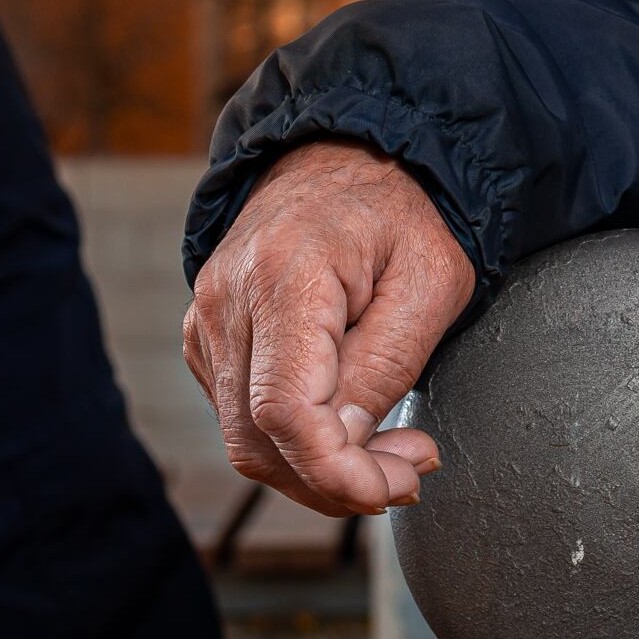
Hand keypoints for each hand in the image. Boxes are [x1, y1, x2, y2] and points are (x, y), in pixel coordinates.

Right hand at [182, 141, 475, 515]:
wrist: (350, 151)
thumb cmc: (402, 210)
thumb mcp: (431, 282)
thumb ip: (387, 367)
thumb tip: (346, 446)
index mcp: (282, 276)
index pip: (285, 415)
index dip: (338, 473)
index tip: (397, 487)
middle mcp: (225, 299)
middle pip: (256, 441)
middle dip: (336, 480)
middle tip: (411, 469)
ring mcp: (206, 318)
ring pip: (245, 439)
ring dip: (319, 466)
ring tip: (392, 447)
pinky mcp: (209, 336)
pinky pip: (242, 415)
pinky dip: (295, 441)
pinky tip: (349, 423)